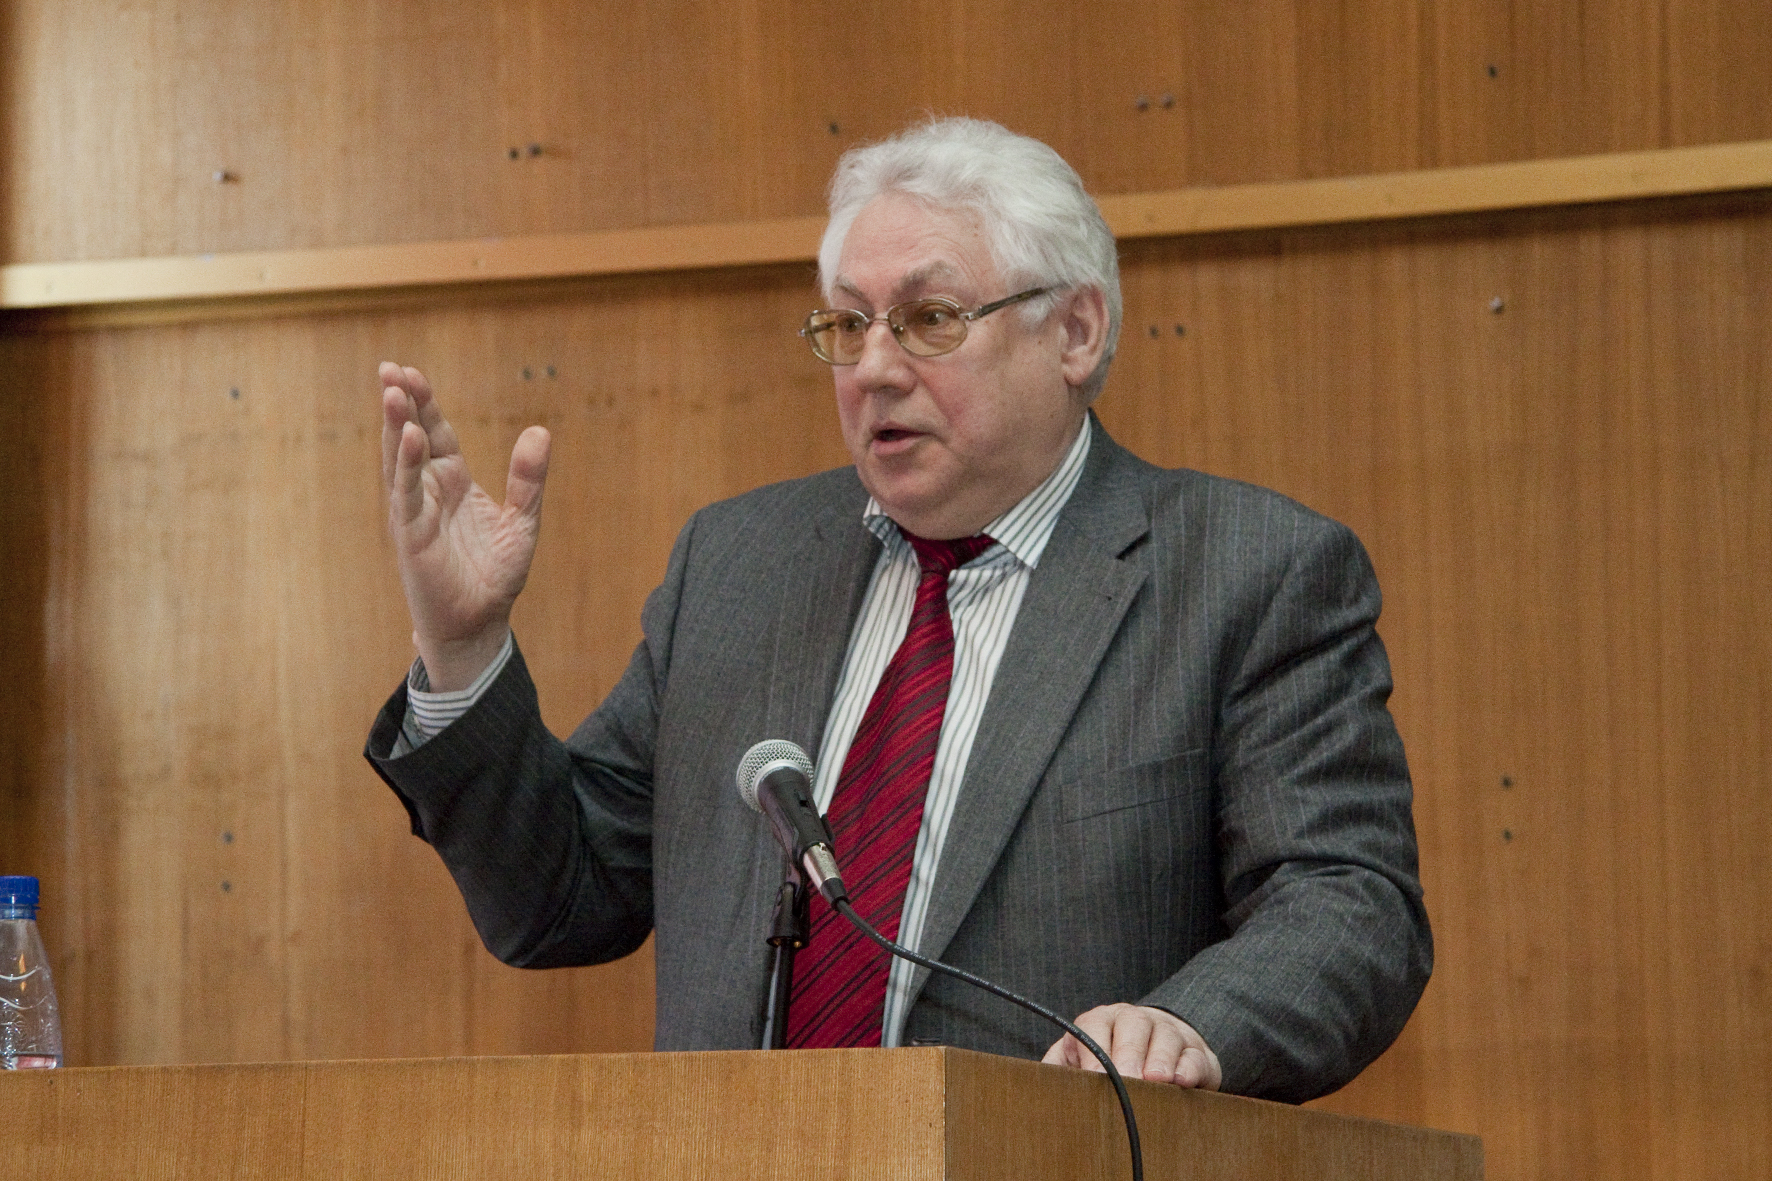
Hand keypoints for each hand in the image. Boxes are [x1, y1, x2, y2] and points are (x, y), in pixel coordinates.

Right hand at [380, 362, 551, 689]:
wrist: (479, 623)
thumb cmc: (494, 576)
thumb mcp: (522, 522)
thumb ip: (529, 479)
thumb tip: (541, 432)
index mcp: (453, 483)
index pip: (437, 434)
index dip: (427, 404)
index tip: (413, 372)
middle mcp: (429, 492)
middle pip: (412, 438)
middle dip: (402, 403)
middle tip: (391, 368)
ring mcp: (415, 512)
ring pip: (400, 460)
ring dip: (395, 425)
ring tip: (392, 389)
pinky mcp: (410, 535)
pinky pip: (406, 494)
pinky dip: (407, 465)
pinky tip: (408, 437)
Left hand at [1042, 1003, 1222, 1089]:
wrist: (1156, 1055)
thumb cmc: (1108, 1066)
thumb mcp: (1079, 1063)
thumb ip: (1059, 1069)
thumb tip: (1036, 1085)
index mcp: (1101, 1021)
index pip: (1093, 1026)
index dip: (1093, 1050)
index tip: (1095, 1076)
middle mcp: (1135, 1021)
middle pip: (1132, 1025)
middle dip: (1129, 1053)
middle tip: (1127, 1079)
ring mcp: (1169, 1033)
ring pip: (1166, 1036)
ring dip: (1160, 1060)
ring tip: (1156, 1080)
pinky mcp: (1197, 1053)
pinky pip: (1196, 1055)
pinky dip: (1190, 1067)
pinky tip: (1181, 1082)